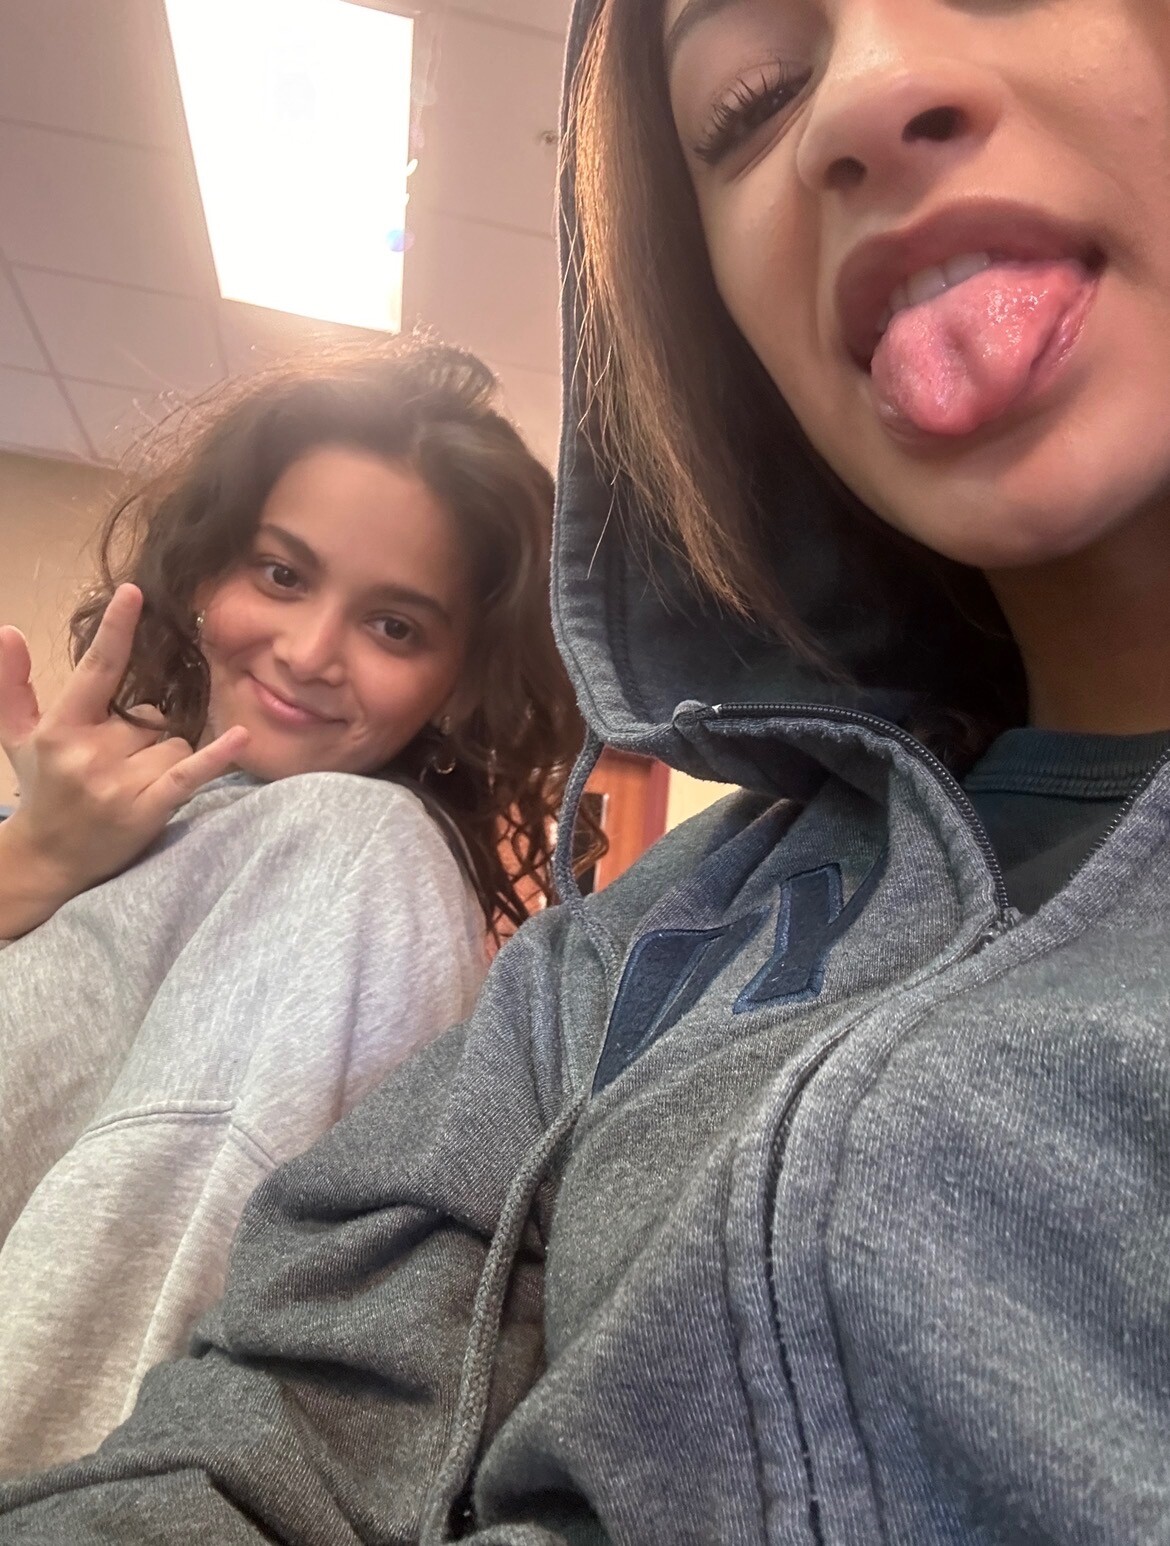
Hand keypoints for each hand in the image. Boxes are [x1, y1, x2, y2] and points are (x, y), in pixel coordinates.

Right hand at [0, 584, 247, 905]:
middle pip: (150, 715)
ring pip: (173, 741)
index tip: (134, 594)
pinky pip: (190, 773)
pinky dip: (216, 757)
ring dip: (165, 755)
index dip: (117, 630)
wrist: (49, 859)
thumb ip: (11, 683)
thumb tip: (9, 630)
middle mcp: (91, 753)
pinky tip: (240, 738)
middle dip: (143, 732)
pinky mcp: (148, 809)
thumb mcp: (17, 735)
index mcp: (63, 728)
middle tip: (116, 763)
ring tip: (132, 782)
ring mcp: (120, 783)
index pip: (97, 670)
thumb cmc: (42, 788)